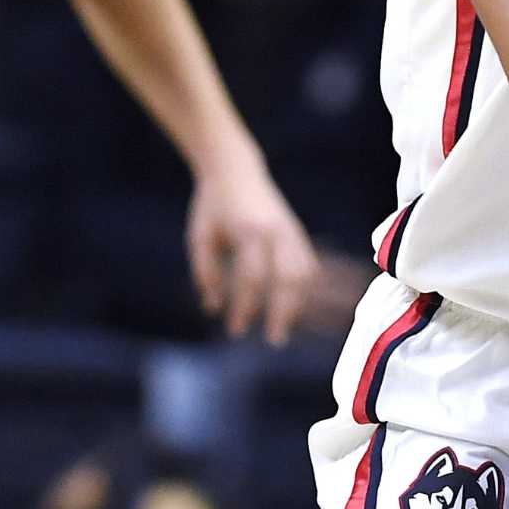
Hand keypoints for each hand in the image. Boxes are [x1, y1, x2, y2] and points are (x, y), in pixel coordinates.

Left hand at [186, 144, 318, 345]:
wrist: (235, 169)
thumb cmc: (211, 205)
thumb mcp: (199, 238)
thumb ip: (206, 274)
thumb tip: (215, 309)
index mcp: (248, 231)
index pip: (252, 279)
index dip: (245, 308)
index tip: (236, 331)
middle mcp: (276, 231)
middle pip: (289, 278)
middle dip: (284, 312)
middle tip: (274, 340)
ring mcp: (291, 230)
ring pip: (305, 272)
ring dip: (300, 302)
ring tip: (287, 326)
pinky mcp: (297, 231)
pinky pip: (309, 263)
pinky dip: (308, 287)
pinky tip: (298, 305)